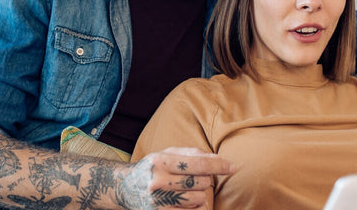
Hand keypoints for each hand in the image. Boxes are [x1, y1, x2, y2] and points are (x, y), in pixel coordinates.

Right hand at [117, 147, 234, 208]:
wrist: (124, 187)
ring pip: (198, 199)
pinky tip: (188, 201)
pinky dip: (194, 207)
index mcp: (161, 161)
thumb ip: (193, 153)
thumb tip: (218, 160)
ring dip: (200, 195)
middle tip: (197, 178)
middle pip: (201, 182)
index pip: (198, 164)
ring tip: (189, 190)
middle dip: (206, 179)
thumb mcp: (168, 153)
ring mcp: (157, 202)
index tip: (232, 167)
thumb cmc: (154, 167)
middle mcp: (157, 182)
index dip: (219, 166)